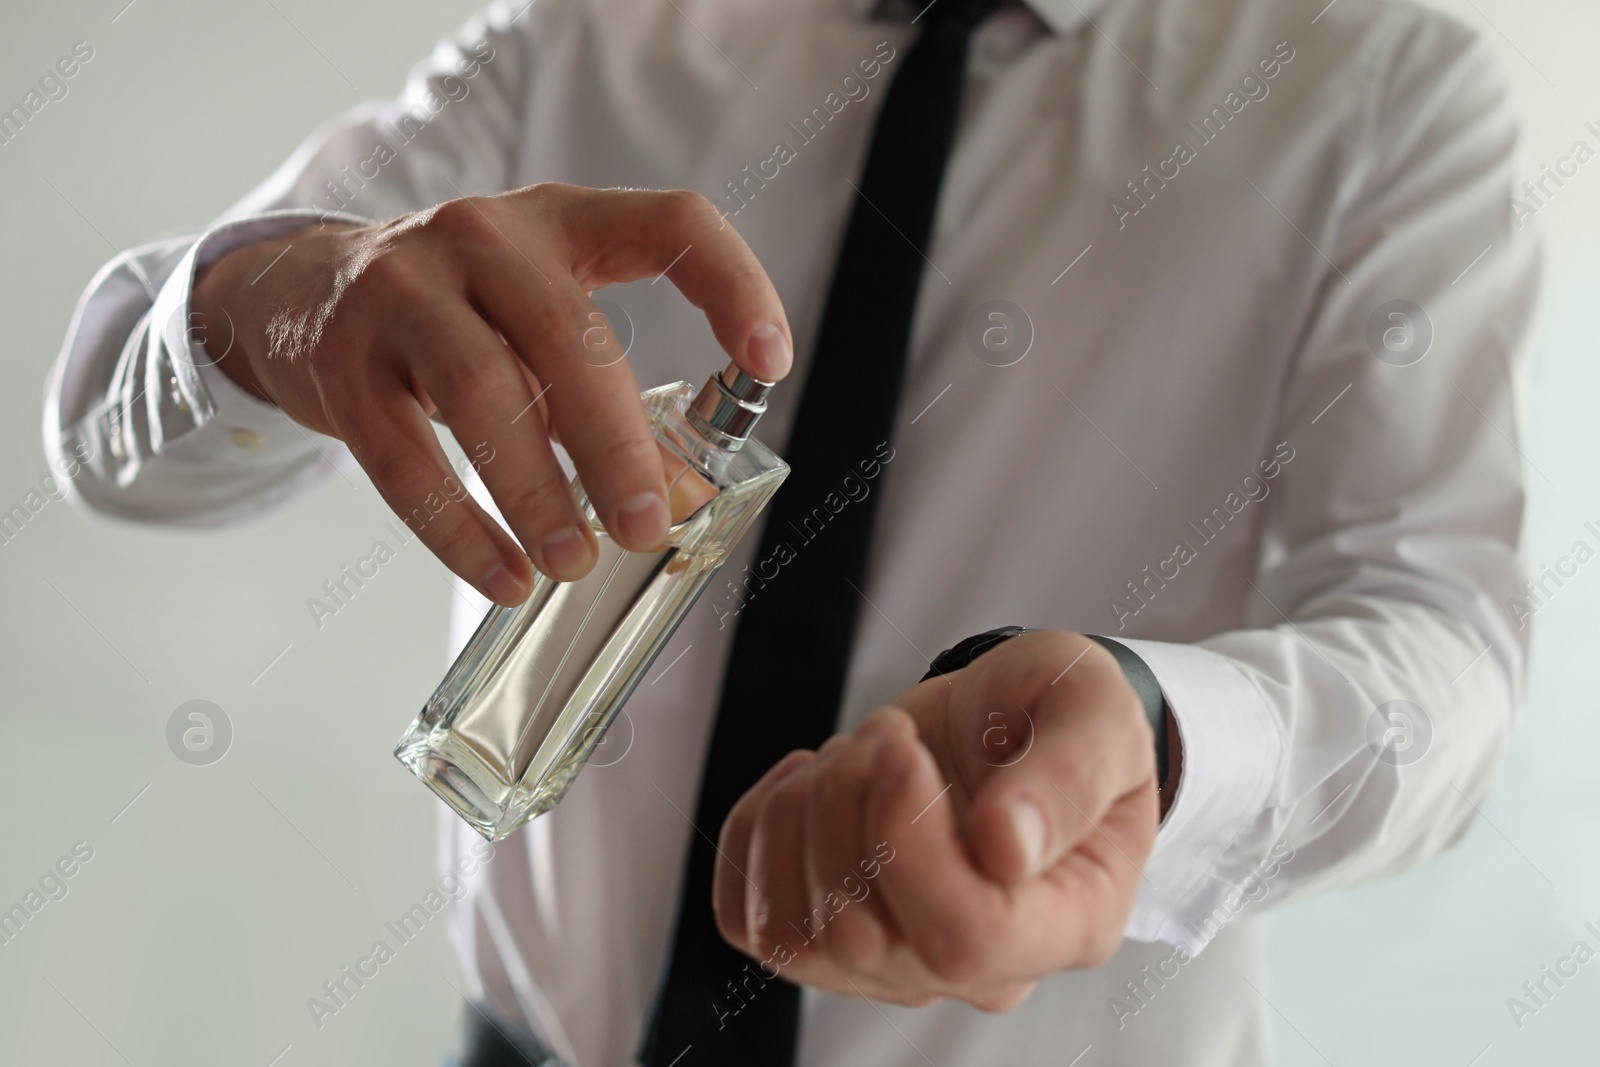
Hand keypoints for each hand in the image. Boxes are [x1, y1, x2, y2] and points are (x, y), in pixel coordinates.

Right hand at [191, 184, 791, 602]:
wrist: (300, 293)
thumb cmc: (458, 316)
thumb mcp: (539, 326)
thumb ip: (611, 398)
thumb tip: (683, 501)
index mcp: (561, 221)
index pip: (670, 223)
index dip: (731, 285)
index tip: (768, 365)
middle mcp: (482, 238)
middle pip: (563, 333)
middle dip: (615, 440)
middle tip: (649, 524)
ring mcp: (402, 292)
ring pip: (481, 390)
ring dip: (537, 489)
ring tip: (575, 562)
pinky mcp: (343, 362)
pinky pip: (403, 458)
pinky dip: (459, 530)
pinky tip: (504, 578)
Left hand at [713, 631, 1160, 1009]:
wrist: (1009, 719)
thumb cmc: (1059, 719)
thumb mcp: (1096, 713)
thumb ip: (1070, 774)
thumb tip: (1010, 844)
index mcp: (1067, 922)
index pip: (967, 938)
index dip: (908, 842)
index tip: (904, 748)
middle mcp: (982, 967)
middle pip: (862, 934)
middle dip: (849, 805)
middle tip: (890, 731)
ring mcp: (898, 963)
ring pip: (796, 933)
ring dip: (803, 814)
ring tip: (860, 749)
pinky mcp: (828, 934)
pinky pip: (749, 919)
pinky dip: (753, 835)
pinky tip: (807, 780)